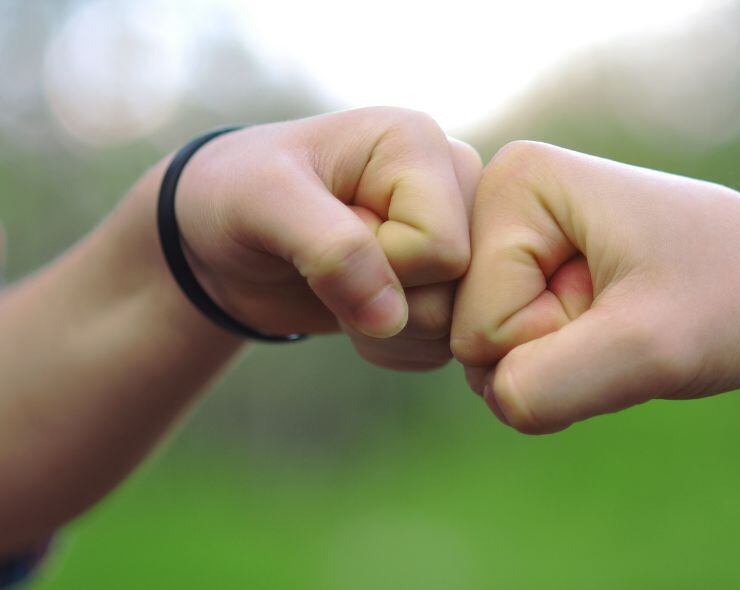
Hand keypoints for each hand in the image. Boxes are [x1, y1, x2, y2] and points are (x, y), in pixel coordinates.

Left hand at [176, 107, 481, 368]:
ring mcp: (456, 234)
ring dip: (386, 329)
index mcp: (418, 143)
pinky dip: (393, 345)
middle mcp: (452, 184)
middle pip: (462, 287)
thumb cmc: (236, 196)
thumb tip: (392, 318)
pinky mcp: (446, 279)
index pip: (441, 248)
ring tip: (339, 286)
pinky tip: (356, 309)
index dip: (381, 264)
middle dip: (388, 300)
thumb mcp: (264, 201)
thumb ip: (331, 249)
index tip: (327, 233)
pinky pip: (444, 343)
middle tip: (330, 267)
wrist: (221, 239)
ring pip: (456, 322)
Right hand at [451, 141, 739, 432]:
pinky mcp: (535, 269)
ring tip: (626, 320)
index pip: (478, 324)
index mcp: (516, 182)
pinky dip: (568, 365)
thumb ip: (547, 384)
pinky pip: (515, 351)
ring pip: (492, 354)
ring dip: (564, 364)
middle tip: (628, 317)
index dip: (557, 339)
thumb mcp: (647, 348)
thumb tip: (494, 400)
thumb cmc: (738, 300)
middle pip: (473, 337)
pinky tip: (615, 328)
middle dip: (554, 355)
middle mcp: (502, 200)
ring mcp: (517, 237)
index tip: (628, 302)